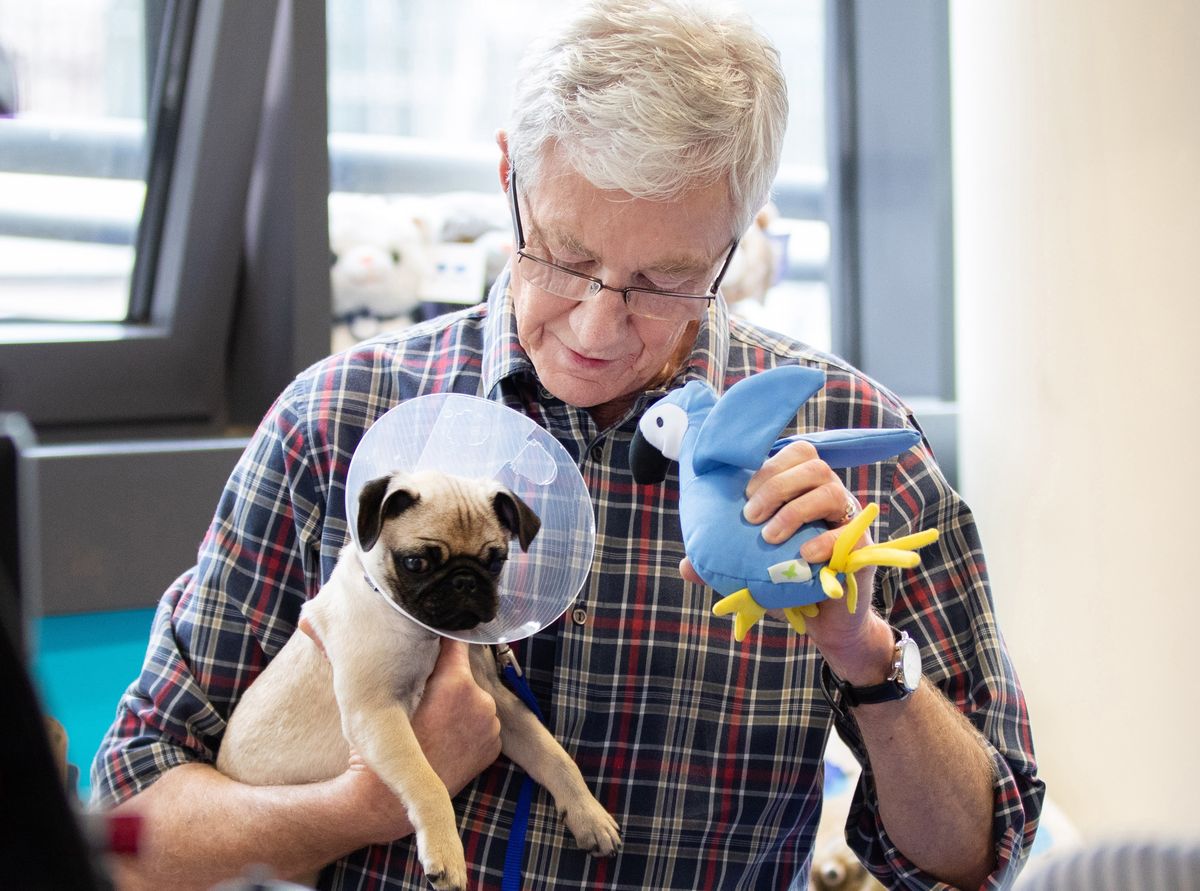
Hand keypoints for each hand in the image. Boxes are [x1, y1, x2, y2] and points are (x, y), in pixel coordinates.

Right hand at [337, 638, 501, 846]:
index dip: (442, 636)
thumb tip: (368, 629)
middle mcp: (480, 700)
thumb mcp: (383, 694)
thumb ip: (401, 661)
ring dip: (460, 702)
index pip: (457, 641)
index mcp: (456, 682)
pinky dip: (468, 726)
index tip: (434, 633)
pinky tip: (446, 737)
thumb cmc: (378, 744)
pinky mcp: (494, 746)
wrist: (388, 799)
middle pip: (465, 672)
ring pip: (475, 698)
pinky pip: (482, 723)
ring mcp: (490, 725)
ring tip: (434, 720)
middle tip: (426, 691)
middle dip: (448, 676)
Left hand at [680, 439, 893, 680]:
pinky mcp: (861, 548)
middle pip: (812, 465)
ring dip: (794, 509)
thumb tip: (685, 567)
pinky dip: (822, 540)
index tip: (744, 495)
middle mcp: (829, 497)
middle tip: (750, 517)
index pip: (797, 454)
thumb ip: (721, 564)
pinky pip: (846, 533)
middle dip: (776, 486)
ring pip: (829, 490)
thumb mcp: (751, 570)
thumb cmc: (788, 584)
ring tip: (770, 537)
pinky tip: (803, 555)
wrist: (824, 622)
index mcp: (805, 490)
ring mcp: (848, 520)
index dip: (770, 466)